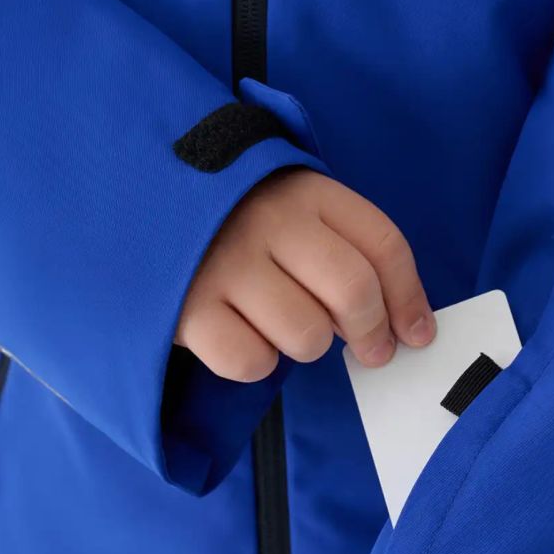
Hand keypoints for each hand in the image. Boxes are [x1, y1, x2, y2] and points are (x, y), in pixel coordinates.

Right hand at [176, 168, 435, 381]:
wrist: (137, 200)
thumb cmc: (233, 217)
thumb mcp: (294, 209)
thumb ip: (347, 251)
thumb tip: (406, 328)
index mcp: (306, 192)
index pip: (383, 246)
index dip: (410, 299)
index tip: (417, 335)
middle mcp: (269, 223)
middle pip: (353, 293)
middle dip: (372, 335)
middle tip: (370, 351)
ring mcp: (226, 264)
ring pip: (307, 336)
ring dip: (306, 344)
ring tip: (280, 323)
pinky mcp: (188, 308)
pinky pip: (251, 362)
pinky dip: (256, 361)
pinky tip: (241, 334)